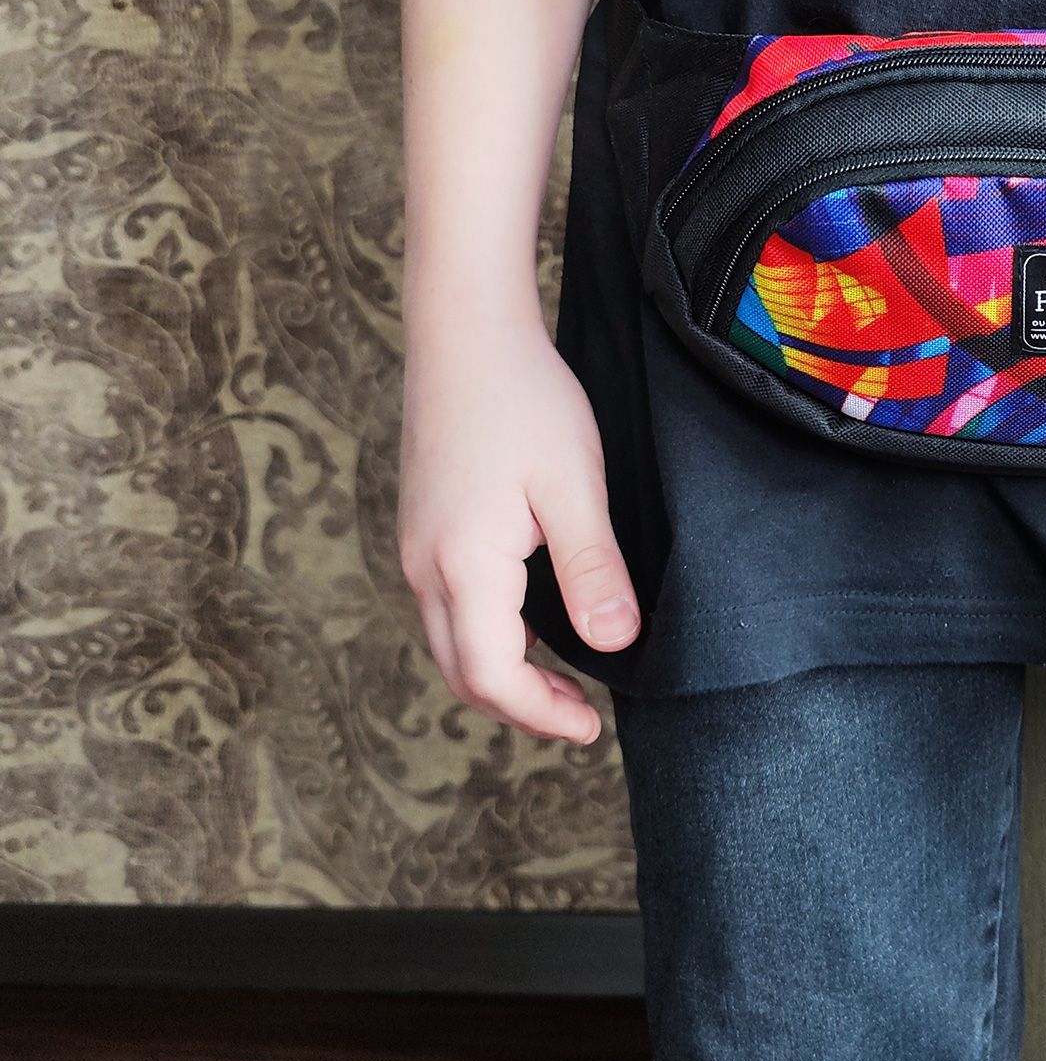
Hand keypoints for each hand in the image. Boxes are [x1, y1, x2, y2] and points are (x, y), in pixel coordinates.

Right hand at [397, 308, 639, 743]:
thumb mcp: (573, 485)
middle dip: (519, 707)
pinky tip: (528, 622)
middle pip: (461, 672)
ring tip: (559, 680)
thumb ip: (592, 568)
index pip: (493, 677)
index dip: (541, 714)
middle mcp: (424, 565)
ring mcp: (415, 545)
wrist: (465, 331)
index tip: (591, 729)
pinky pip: (445, 605)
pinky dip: (484, 636)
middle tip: (580, 718)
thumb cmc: (524, 399)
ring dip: (498, 674)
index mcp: (463, 565)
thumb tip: (616, 646)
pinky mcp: (421, 524)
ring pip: (448, 641)